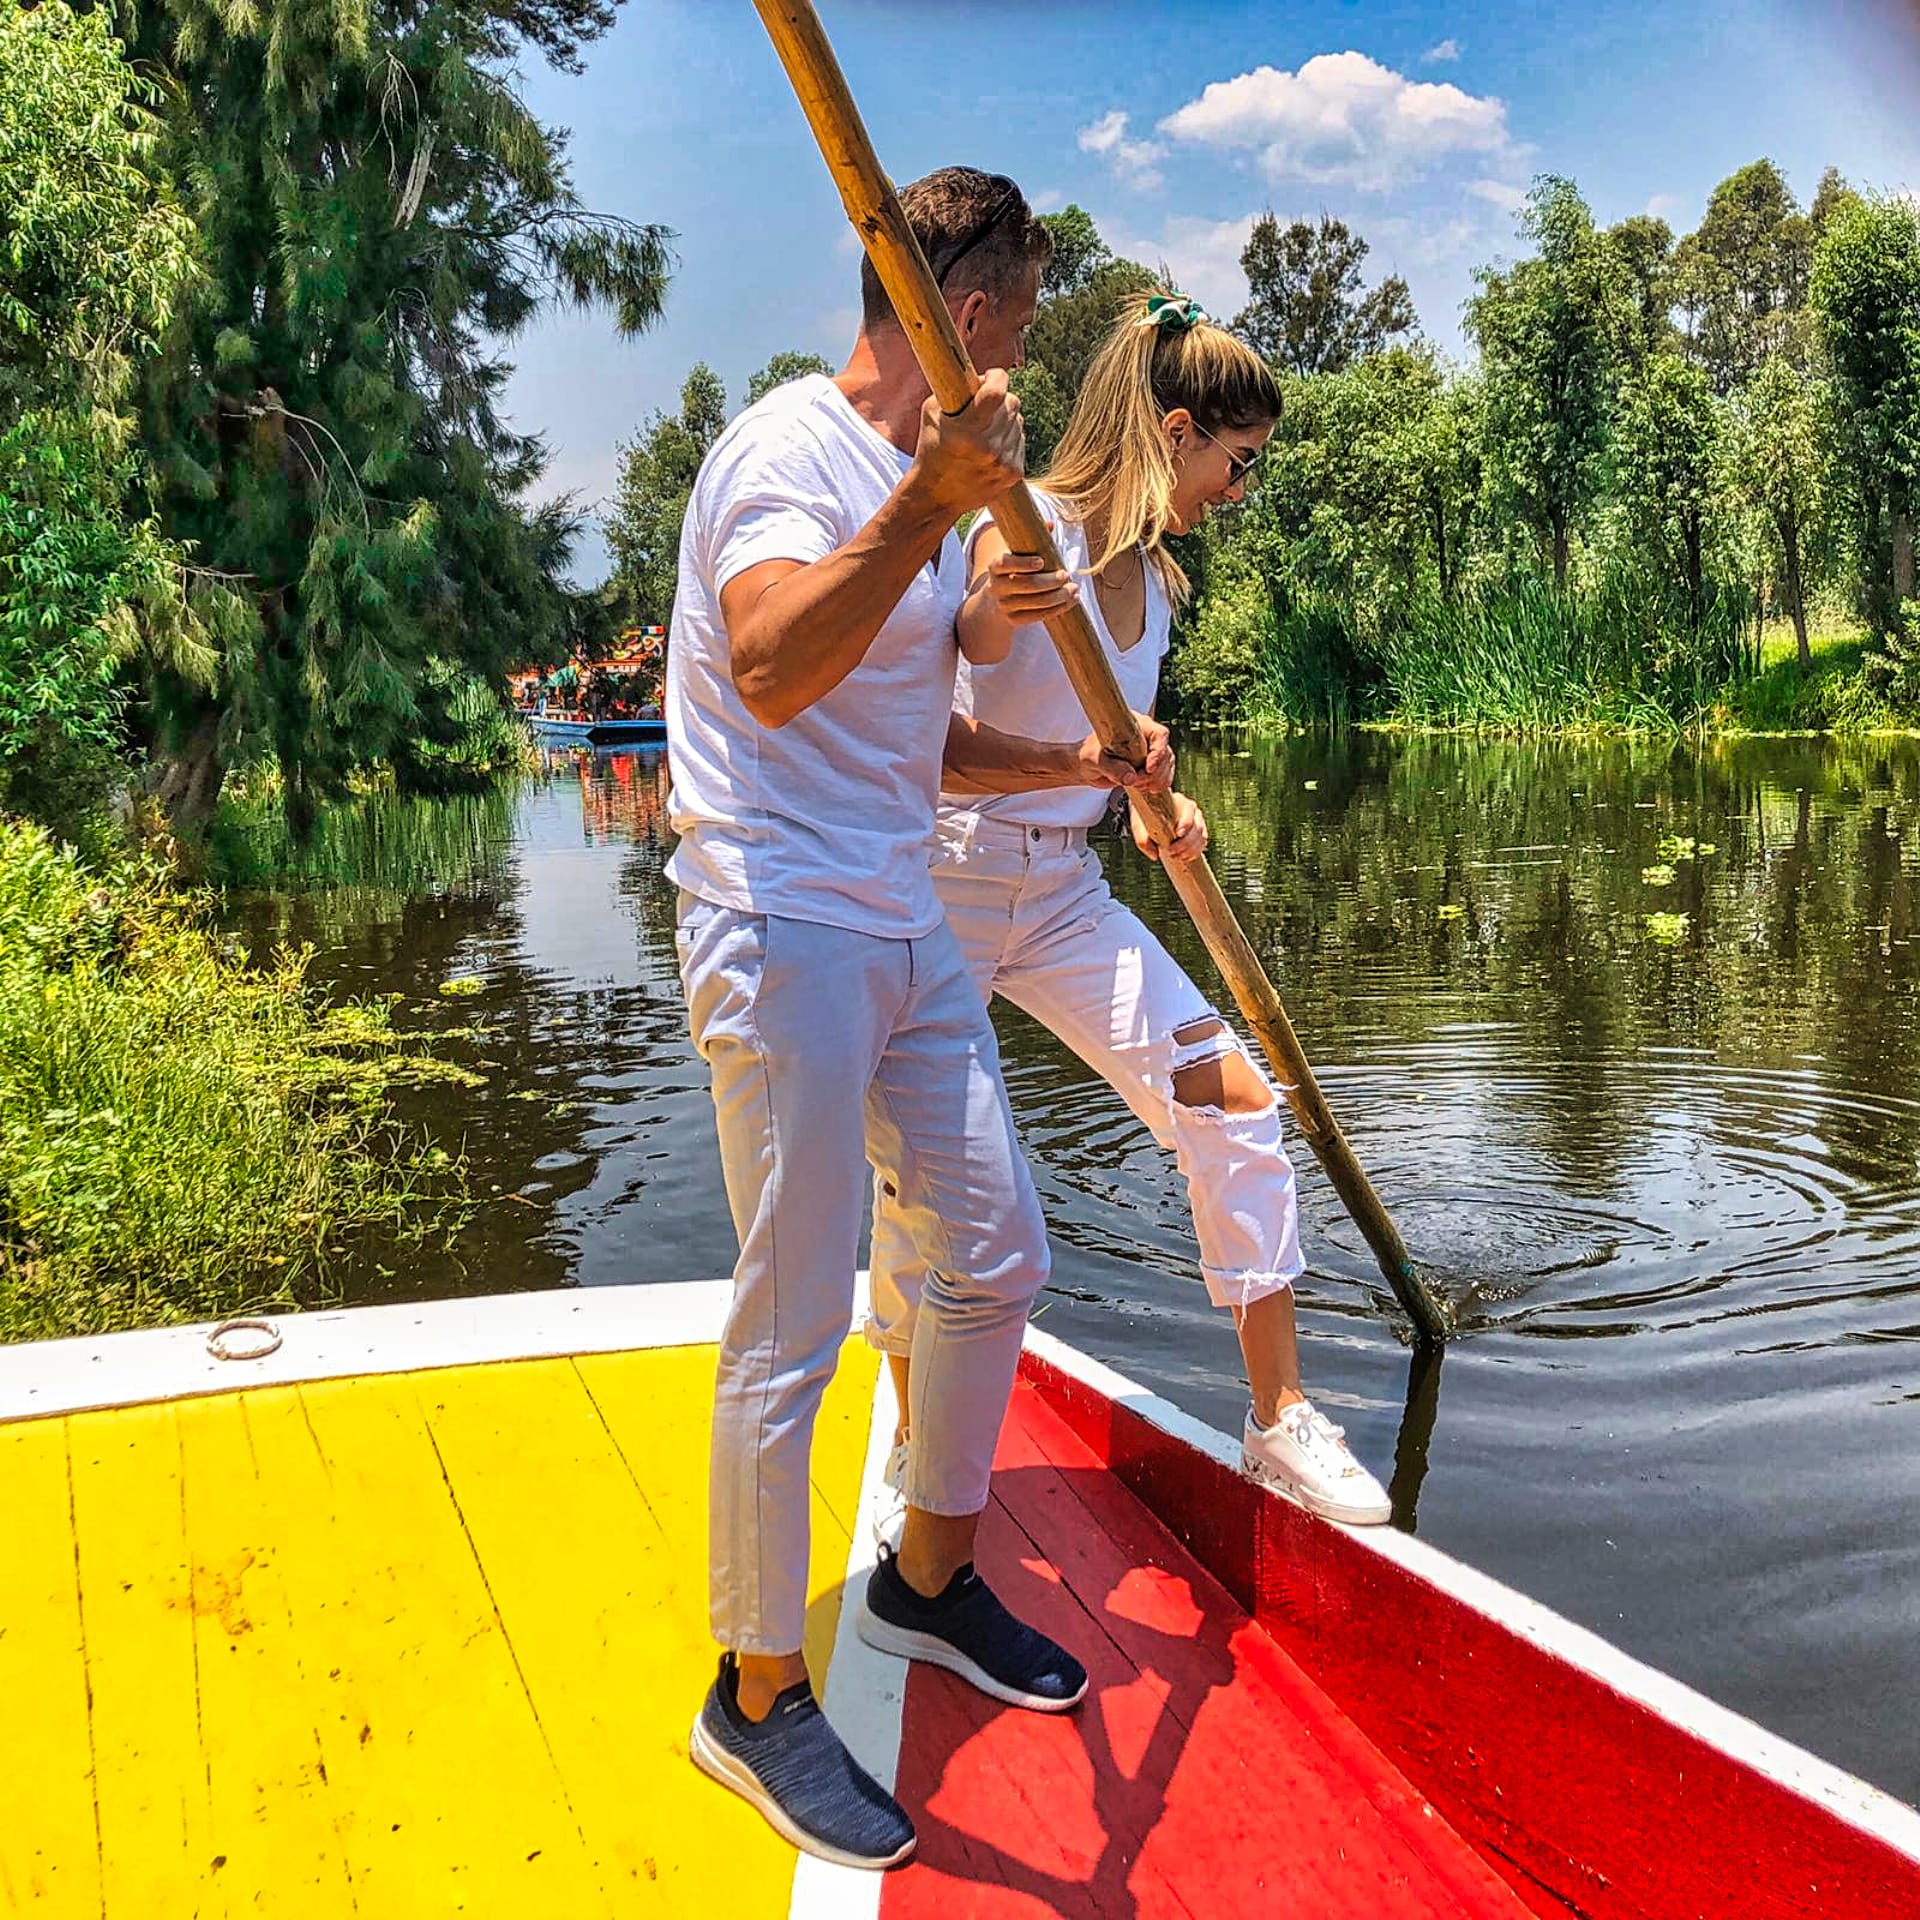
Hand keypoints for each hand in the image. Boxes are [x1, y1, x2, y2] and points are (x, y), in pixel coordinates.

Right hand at [910, 369, 1024, 515]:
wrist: (937, 496)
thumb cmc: (931, 449)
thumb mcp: (932, 412)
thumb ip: (956, 389)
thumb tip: (985, 377)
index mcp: (966, 431)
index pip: (997, 391)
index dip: (998, 377)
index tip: (992, 376)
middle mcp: (988, 448)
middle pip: (1012, 403)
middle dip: (1000, 398)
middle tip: (985, 406)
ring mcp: (1003, 463)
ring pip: (1018, 421)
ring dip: (1004, 420)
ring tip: (984, 431)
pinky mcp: (1013, 474)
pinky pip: (1020, 441)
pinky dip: (1009, 439)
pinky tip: (991, 448)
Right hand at [983, 546, 1079, 627]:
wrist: (995, 601)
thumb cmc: (1013, 571)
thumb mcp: (1015, 554)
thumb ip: (1031, 539)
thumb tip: (1050, 524)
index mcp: (995, 567)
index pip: (1006, 563)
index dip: (1024, 563)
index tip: (1042, 561)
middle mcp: (997, 587)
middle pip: (1026, 584)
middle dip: (1050, 581)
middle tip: (1067, 575)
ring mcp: (1004, 605)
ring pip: (1036, 602)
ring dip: (1059, 596)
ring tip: (1074, 589)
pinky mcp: (1013, 620)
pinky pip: (1039, 616)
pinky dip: (1058, 609)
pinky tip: (1072, 601)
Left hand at [1073, 712, 1173, 791]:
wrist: (1086, 766)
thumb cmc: (1089, 755)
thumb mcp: (1097, 761)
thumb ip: (1113, 768)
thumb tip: (1131, 778)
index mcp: (1135, 726)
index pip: (1159, 734)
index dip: (1158, 752)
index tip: (1148, 768)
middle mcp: (1146, 737)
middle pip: (1166, 754)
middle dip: (1153, 773)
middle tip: (1134, 780)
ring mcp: (1150, 752)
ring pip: (1167, 767)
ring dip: (1154, 781)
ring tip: (1135, 784)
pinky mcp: (1150, 766)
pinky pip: (1164, 777)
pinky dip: (1156, 785)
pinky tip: (1141, 787)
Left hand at [1132, 790, 1207, 862]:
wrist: (1148, 816)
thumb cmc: (1144, 818)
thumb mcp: (1138, 826)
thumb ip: (1143, 840)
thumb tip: (1154, 855)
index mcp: (1180, 801)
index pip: (1189, 810)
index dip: (1186, 823)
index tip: (1178, 834)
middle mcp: (1192, 811)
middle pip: (1197, 828)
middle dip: (1185, 843)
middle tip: (1171, 853)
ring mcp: (1197, 822)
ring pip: (1201, 838)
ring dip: (1190, 850)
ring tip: (1174, 857)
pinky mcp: (1198, 833)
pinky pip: (1202, 844)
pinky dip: (1194, 853)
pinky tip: (1183, 858)